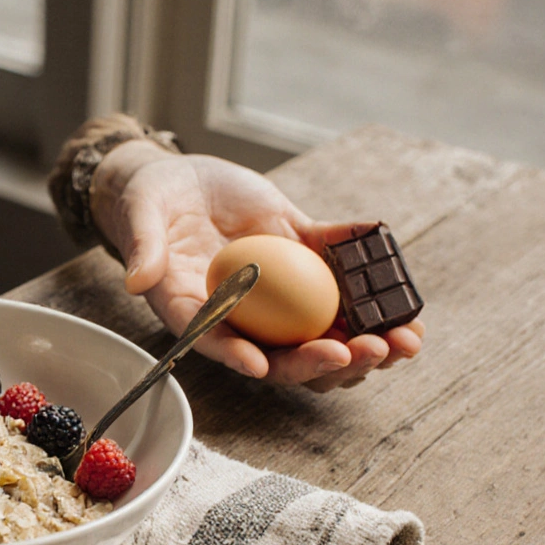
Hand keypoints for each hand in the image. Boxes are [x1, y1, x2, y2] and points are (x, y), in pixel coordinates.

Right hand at [90, 140, 423, 390]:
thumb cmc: (148, 203)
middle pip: (289, 351)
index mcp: (200, 313)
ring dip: (369, 334)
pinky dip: (364, 259)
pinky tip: (387, 250)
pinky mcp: (298, 247)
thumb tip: (135, 281)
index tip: (266, 366)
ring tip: (409, 339)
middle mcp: (245, 310)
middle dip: (333, 362)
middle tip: (370, 353)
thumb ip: (141, 249)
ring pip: (326, 322)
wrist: (173, 179)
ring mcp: (277, 284)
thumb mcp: (140, 218)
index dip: (245, 359)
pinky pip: (336, 260)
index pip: (224, 345)